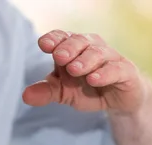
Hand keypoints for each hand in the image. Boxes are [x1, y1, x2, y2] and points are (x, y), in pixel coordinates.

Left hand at [23, 30, 147, 113]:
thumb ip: (47, 92)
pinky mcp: (126, 71)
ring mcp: (111, 58)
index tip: (44, 45)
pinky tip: (94, 78)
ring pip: (98, 53)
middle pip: (80, 41)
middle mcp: (92, 48)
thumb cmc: (90, 90)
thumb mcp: (65, 93)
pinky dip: (105, 73)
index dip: (54, 38)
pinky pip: (115, 68)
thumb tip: (25, 96)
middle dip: (69, 47)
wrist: (120, 101)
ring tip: (75, 69)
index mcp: (75, 48)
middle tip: (59, 57)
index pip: (63, 37)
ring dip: (85, 60)